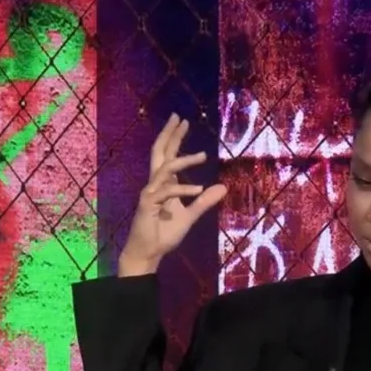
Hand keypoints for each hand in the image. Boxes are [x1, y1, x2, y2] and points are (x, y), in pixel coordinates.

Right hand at [119, 114, 227, 276]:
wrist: (149, 252)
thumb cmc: (163, 234)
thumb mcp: (189, 216)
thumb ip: (204, 202)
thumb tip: (223, 187)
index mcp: (163, 185)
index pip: (167, 155)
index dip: (174, 137)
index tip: (182, 122)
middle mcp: (154, 184)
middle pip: (160, 153)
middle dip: (170, 135)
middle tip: (179, 118)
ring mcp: (150, 193)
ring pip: (166, 168)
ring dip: (184, 160)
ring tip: (202, 155)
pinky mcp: (148, 204)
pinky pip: (167, 191)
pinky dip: (183, 189)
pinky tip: (198, 189)